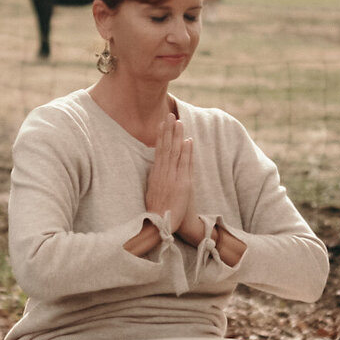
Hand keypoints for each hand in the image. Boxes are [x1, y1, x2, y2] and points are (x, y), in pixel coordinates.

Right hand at [144, 113, 196, 237]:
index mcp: (155, 174)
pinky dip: (186, 152)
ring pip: (175, 153)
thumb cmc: (158, 210)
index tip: (163, 123)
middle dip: (168, 131)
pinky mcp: (182, 184)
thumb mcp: (152, 191)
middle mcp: (163, 174)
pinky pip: (184, 165)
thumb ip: (155, 177)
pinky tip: (188, 141)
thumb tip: (156, 165)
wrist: (161, 224)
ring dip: (177, 137)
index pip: (159, 150)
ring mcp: (172, 178)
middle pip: (166, 148)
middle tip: (169, 115)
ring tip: (179, 123)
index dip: (161, 136)